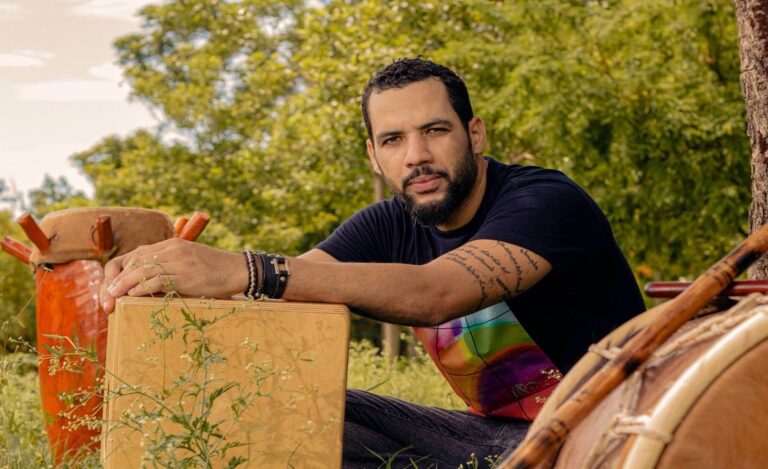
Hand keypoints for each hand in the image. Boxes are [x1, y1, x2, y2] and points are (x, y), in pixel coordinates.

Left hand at [99, 237, 247, 312]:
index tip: (110, 287)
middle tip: (106, 296)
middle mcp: (171, 249)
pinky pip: (158, 279)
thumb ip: (168, 267)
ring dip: (123, 284)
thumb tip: (145, 285)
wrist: (238, 270)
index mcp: (170, 245)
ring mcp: (179, 261)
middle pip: (134, 262)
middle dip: (116, 280)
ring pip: (142, 270)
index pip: (135, 255)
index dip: (118, 271)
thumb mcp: (188, 262)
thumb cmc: (214, 270)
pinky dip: (142, 288)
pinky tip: (132, 295)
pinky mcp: (186, 274)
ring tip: (112, 296)